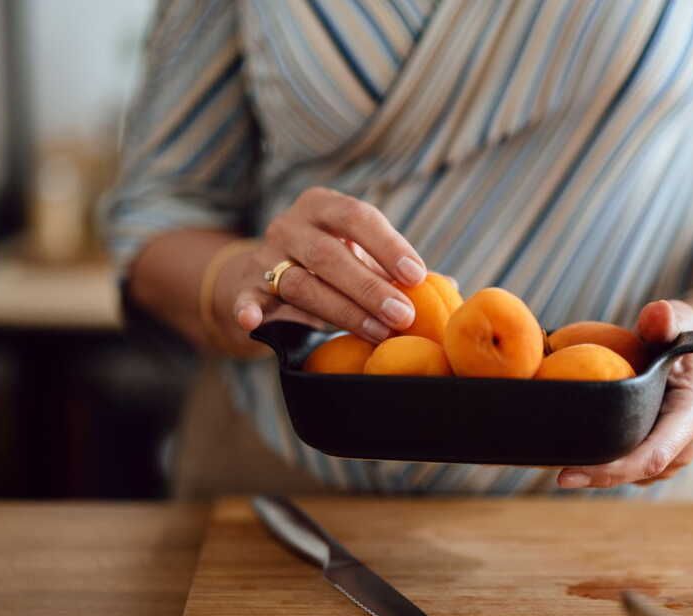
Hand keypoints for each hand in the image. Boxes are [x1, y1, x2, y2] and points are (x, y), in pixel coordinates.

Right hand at [214, 187, 427, 343]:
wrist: (265, 276)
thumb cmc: (330, 265)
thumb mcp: (360, 256)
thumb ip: (396, 269)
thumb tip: (448, 287)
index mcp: (324, 205)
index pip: (358, 216)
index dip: (389, 245)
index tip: (417, 275)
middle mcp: (291, 224)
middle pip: (329, 254)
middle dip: (370, 287)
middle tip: (403, 315)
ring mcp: (265, 256)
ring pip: (301, 283)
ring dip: (341, 311)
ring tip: (377, 332)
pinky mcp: (244, 287)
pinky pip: (246, 297)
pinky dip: (248, 308)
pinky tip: (254, 321)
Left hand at [556, 300, 692, 487]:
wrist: (689, 356)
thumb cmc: (679, 334)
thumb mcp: (677, 319)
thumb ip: (666, 318)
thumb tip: (659, 313)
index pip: (654, 454)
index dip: (615, 469)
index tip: (573, 472)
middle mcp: (685, 444)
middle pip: (638, 471)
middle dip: (598, 477)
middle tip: (557, 475)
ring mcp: (672, 456)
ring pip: (631, 475)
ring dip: (597, 474)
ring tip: (558, 463)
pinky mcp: (656, 458)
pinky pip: (628, 469)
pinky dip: (602, 466)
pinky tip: (571, 456)